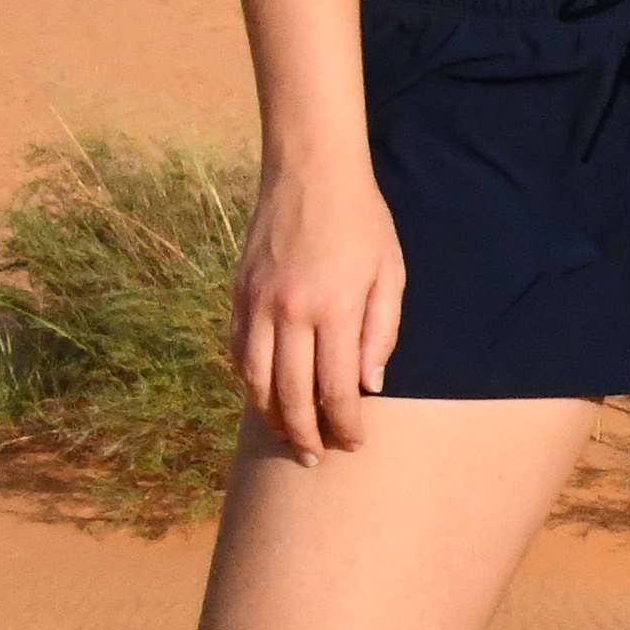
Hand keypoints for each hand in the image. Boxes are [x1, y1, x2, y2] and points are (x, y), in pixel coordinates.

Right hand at [233, 163, 406, 459]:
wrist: (311, 171)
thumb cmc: (363, 221)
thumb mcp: (391, 273)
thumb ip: (382, 332)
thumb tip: (368, 386)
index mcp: (335, 309)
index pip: (335, 390)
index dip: (345, 425)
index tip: (354, 443)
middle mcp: (290, 313)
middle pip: (291, 397)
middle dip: (306, 436)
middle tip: (317, 458)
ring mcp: (258, 305)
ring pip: (255, 381)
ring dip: (271, 418)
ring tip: (289, 438)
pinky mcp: (239, 295)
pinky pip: (239, 352)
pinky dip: (249, 382)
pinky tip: (265, 396)